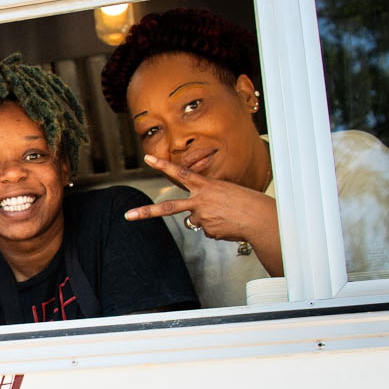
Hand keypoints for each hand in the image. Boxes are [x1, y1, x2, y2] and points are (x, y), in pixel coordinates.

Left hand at [126, 154, 283, 275]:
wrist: (261, 218)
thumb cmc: (247, 202)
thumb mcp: (225, 191)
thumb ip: (205, 199)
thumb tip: (193, 219)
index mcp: (206, 186)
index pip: (181, 172)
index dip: (163, 165)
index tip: (147, 158)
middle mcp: (201, 201)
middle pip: (168, 207)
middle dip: (146, 213)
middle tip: (127, 216)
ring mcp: (203, 217)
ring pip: (197, 220)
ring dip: (210, 219)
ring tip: (228, 216)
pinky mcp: (208, 231)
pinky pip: (208, 230)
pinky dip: (218, 228)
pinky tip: (230, 225)